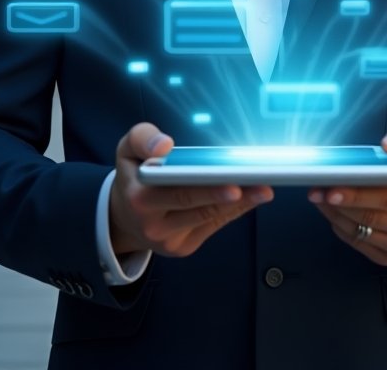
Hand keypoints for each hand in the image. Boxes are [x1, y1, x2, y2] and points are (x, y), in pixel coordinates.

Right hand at [108, 122, 273, 258]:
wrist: (122, 218)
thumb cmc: (132, 175)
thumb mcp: (127, 148)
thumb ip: (142, 138)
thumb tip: (165, 147)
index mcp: (140, 197)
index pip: (178, 192)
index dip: (207, 189)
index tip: (233, 183)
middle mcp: (154, 224)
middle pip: (199, 207)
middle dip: (232, 197)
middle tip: (261, 186)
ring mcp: (170, 240)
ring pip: (210, 218)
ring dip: (240, 204)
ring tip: (264, 188)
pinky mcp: (184, 247)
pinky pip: (213, 226)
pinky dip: (233, 211)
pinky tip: (251, 197)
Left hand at [308, 120, 386, 266]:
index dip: (359, 193)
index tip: (333, 186)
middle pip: (373, 217)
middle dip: (340, 203)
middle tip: (316, 190)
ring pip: (363, 232)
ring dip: (336, 214)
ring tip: (319, 196)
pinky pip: (360, 243)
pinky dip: (341, 227)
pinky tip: (332, 210)